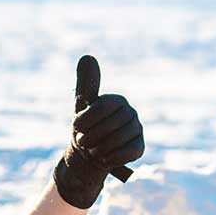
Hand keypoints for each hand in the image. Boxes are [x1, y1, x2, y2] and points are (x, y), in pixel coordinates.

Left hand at [53, 55, 143, 208]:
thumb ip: (86, 84)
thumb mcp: (81, 106)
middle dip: (90, 137)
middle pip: (110, 126)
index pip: (103, 107)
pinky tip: (103, 158)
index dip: (86, 120)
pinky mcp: (139, 147)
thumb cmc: (85, 128)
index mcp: (116, 101)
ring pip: (119, 140)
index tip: (76, 128)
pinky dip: (110, 159)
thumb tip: (87, 56)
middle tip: (82, 142)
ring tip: (91, 151)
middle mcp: (130, 113)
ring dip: (98, 149)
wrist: (89, 153)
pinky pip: (128, 153)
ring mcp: (137, 130)